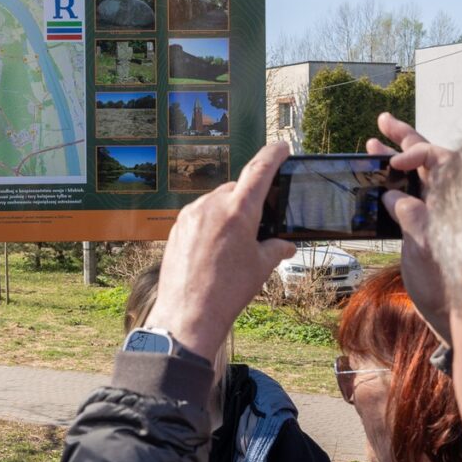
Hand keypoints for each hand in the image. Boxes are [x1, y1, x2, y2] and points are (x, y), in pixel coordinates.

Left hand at [145, 143, 295, 361]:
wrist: (188, 314)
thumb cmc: (227, 291)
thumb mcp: (260, 268)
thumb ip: (275, 249)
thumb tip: (285, 245)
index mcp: (238, 210)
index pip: (259, 170)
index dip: (273, 155)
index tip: (281, 147)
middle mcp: (211, 206)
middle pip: (236, 189)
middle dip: (248, 200)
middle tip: (258, 222)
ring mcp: (190, 216)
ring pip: (215, 202)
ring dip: (227, 213)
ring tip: (234, 244)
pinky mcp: (176, 228)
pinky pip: (198, 217)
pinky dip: (210, 224)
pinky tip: (214, 249)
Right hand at [366, 112, 455, 342]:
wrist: (448, 311)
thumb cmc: (448, 283)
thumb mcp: (428, 249)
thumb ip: (414, 218)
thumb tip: (395, 197)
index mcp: (457, 198)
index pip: (439, 159)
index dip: (415, 154)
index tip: (394, 163)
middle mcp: (448, 200)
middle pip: (428, 157)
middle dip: (403, 138)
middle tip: (382, 121)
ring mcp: (434, 211)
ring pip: (415, 175)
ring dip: (393, 157)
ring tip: (372, 143)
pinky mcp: (420, 225)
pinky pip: (406, 196)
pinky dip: (390, 183)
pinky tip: (375, 179)